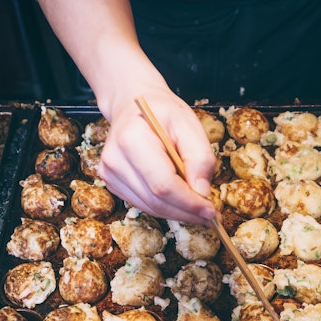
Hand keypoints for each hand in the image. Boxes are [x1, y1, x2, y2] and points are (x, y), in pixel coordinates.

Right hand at [97, 87, 217, 223]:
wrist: (133, 104)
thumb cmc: (162, 112)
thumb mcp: (189, 125)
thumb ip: (200, 157)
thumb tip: (202, 192)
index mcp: (132, 139)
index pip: (163, 185)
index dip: (189, 203)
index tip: (211, 210)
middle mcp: (114, 159)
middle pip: (156, 201)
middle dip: (186, 212)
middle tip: (209, 215)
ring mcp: (109, 173)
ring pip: (150, 207)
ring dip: (177, 212)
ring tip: (198, 208)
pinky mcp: (111, 182)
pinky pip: (143, 204)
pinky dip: (165, 206)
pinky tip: (179, 200)